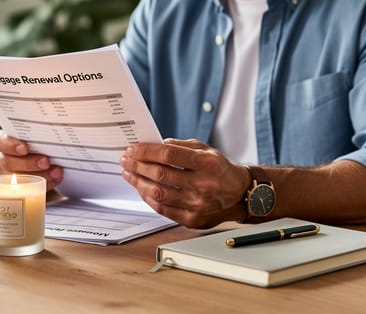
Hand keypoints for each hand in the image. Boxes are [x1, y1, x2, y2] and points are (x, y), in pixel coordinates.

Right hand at [0, 130, 63, 189]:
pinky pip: (28, 190)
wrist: (38, 159)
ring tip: (55, 172)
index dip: (11, 145)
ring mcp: (4, 176)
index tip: (25, 148)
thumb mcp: (33, 136)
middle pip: (7, 163)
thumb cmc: (33, 143)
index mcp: (0, 142)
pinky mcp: (14, 189)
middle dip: (28, 163)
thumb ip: (38, 133)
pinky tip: (55, 178)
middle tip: (46, 162)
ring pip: (17, 180)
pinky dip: (44, 184)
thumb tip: (56, 120)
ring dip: (39, 176)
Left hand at [119, 138, 249, 227]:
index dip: (146, 151)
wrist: (241, 194)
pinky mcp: (192, 220)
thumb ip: (180, 146)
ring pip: (158, 194)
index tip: (132, 149)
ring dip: (138, 183)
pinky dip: (148, 198)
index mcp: (207, 163)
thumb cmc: (220, 170)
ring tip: (128, 174)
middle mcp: (203, 185)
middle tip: (125, 160)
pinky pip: (163, 209)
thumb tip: (155, 145)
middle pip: (160, 175)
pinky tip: (141, 189)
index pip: (168, 155)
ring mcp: (197, 205)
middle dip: (137, 166)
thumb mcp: (206, 150)